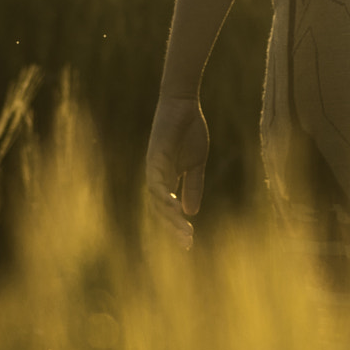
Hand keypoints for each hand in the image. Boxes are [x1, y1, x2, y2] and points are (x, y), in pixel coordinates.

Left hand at [145, 93, 208, 249]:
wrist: (184, 106)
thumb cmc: (189, 132)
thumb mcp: (195, 164)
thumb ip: (192, 187)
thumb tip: (190, 213)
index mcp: (167, 180)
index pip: (168, 210)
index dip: (177, 226)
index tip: (189, 243)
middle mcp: (156, 178)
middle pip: (160, 210)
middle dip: (173, 227)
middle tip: (187, 243)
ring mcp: (154, 169)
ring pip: (157, 200)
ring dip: (169, 216)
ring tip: (183, 230)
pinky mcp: (155, 158)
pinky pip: (157, 182)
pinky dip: (164, 196)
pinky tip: (173, 206)